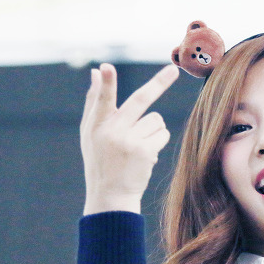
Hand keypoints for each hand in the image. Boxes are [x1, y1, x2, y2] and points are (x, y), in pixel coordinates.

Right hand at [80, 63, 178, 214]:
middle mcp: (112, 132)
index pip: (101, 100)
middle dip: (159, 83)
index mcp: (95, 125)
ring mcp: (129, 143)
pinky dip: (157, 141)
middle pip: (139, 100)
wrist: (111, 196)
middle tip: (173, 70)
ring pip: (156, 119)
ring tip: (138, 146)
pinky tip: (145, 155)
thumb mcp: (90, 133)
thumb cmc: (100, 160)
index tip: (106, 68)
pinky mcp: (145, 152)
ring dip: (152, 129)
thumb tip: (96, 71)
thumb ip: (94, 102)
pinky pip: (162, 134)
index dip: (105, 83)